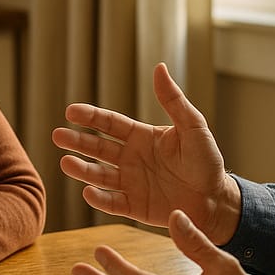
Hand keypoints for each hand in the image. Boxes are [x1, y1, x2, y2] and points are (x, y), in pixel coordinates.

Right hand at [52, 61, 240, 243]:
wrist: (217, 201)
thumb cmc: (207, 162)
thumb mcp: (193, 127)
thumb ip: (173, 101)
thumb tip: (159, 67)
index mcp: (141, 137)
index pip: (109, 124)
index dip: (90, 117)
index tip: (70, 112)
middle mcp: (131, 159)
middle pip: (97, 148)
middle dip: (77, 142)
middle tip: (57, 135)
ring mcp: (130, 183)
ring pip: (99, 175)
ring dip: (82, 169)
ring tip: (66, 163)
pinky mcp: (134, 207)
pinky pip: (112, 202)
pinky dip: (99, 199)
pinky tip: (88, 192)